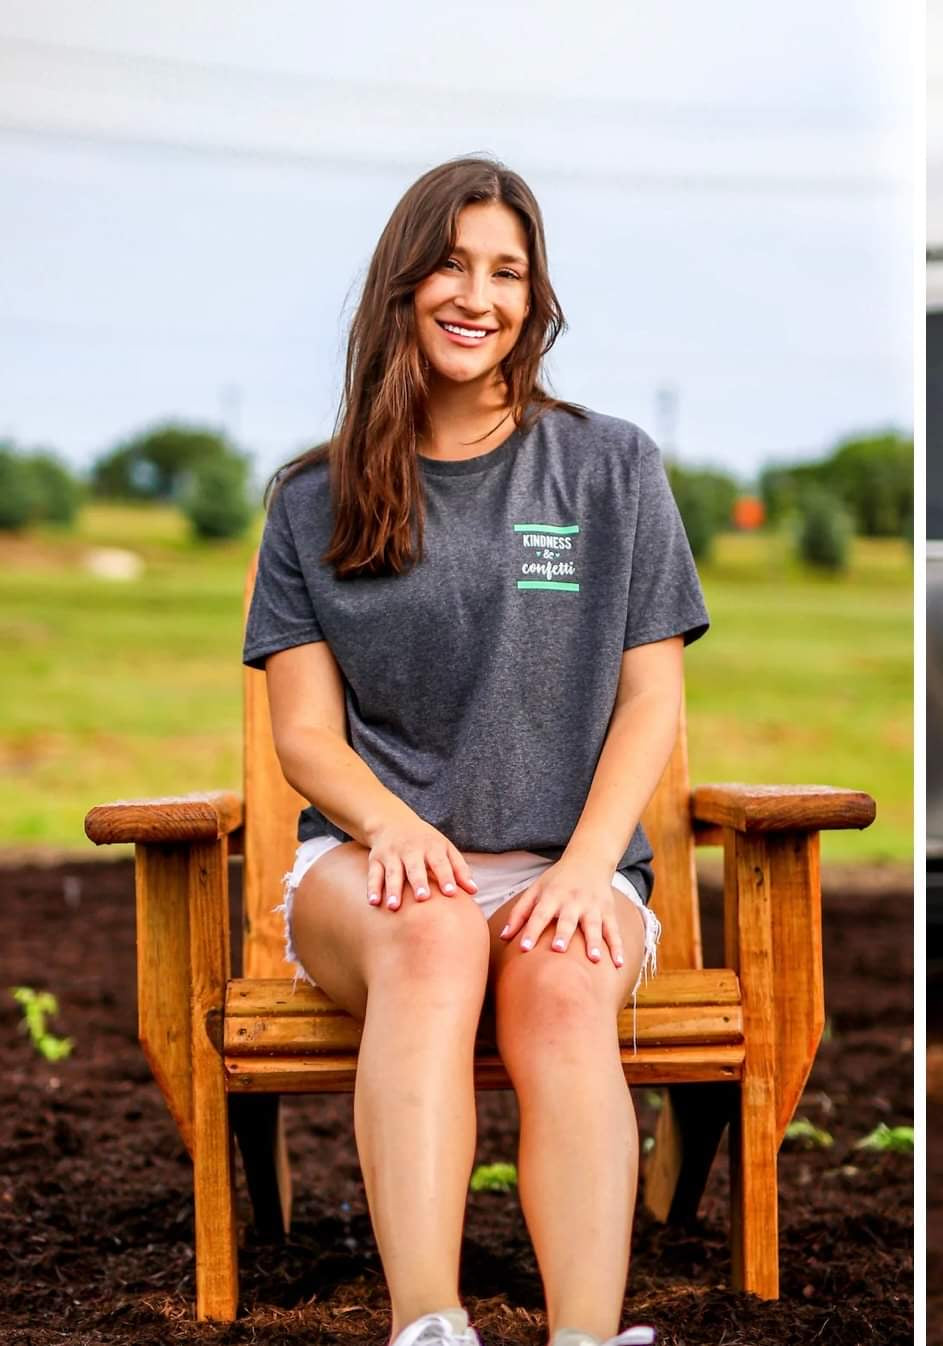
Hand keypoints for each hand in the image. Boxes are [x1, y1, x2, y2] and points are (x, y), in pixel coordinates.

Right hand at [364, 811, 477, 910]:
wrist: (392, 821)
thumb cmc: (426, 842)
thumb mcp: (445, 848)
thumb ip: (459, 869)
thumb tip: (474, 891)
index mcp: (432, 847)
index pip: (440, 862)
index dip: (446, 876)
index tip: (451, 893)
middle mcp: (411, 850)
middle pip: (415, 867)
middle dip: (418, 881)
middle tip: (422, 898)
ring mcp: (392, 854)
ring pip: (392, 872)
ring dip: (393, 889)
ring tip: (394, 907)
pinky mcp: (376, 859)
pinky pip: (374, 874)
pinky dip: (372, 888)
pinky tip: (373, 902)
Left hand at [498, 856, 624, 966]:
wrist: (588, 860)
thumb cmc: (556, 881)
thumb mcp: (535, 890)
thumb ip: (519, 913)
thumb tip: (503, 938)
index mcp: (552, 896)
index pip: (539, 914)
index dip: (531, 930)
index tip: (524, 948)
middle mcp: (572, 900)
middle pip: (567, 919)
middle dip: (563, 934)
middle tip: (558, 949)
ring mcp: (592, 906)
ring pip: (594, 925)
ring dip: (594, 942)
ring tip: (594, 959)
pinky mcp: (608, 911)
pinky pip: (614, 930)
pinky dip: (617, 946)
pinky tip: (618, 963)